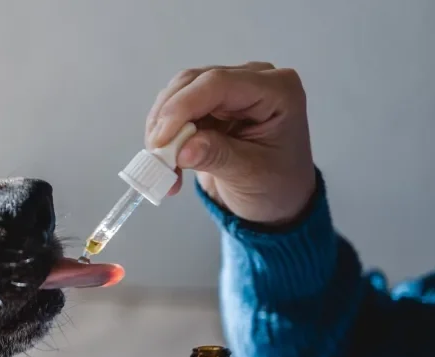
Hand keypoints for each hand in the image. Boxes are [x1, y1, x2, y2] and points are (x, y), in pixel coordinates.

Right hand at [146, 62, 314, 225]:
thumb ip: (217, 157)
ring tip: (163, 166)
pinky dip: (165, 135)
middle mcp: (253, 79)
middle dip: (168, 118)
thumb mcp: (250, 175)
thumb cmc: (276, 185)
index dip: (183, 107)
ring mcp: (231, 89)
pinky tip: (169, 163)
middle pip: (194, 82)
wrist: (278, 199)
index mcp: (277, 90)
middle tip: (156, 156)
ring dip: (162, 128)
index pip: (219, 83)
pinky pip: (176, 109)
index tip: (161, 141)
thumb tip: (180, 150)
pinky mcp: (211, 102)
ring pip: (179, 92)